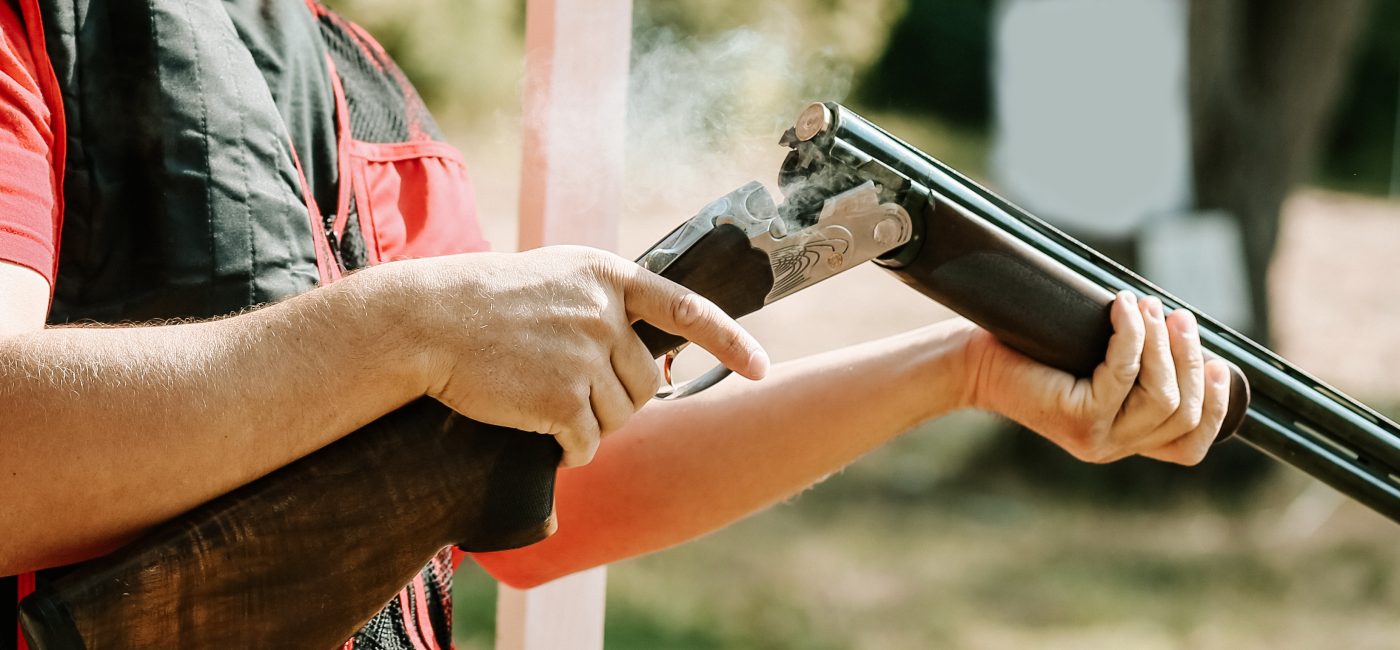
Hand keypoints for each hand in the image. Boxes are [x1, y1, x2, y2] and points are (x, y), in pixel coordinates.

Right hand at [385, 246, 767, 466]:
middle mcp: (605, 312)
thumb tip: (652, 366)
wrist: (426, 321)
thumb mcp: (555, 280)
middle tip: (572, 395)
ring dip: (590, 424)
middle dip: (618, 399)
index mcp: (608, 276)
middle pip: (646, 382)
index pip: (687, 309)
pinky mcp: (560, 397)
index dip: (730, 342)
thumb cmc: (484, 302)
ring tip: (545, 403)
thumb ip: (605, 308)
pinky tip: (541, 436)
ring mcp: (584, 354)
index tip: (761, 368)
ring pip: (618, 416)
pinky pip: (585, 443)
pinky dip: (569, 451)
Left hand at [965, 291, 1230, 464]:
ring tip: (1150, 306)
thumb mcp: (1094, 364)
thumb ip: (1135, 366)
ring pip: (1161, 396)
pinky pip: (1123, 375)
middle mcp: (1112, 448)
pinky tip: (1124, 308)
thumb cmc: (1033, 354)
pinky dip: (1132, 336)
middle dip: (1189, 359)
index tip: (1217, 364)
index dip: (1214, 407)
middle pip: (1183, 412)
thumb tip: (1183, 332)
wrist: (975, 364)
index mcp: (1124, 441)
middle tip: (1177, 316)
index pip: (1189, 447)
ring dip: (1164, 345)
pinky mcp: (1076, 418)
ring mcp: (1096, 438)